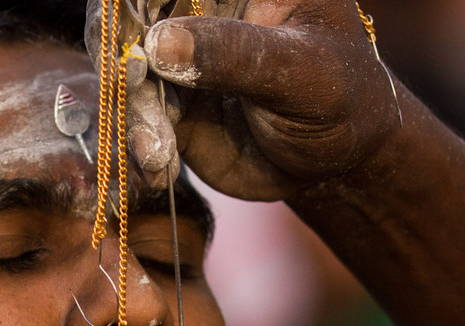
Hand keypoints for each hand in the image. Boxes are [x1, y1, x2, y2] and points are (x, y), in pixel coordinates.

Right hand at [85, 0, 402, 199]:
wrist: (337, 161)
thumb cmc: (340, 98)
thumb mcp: (302, 74)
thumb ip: (236, 55)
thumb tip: (156, 44)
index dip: (132, 5)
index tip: (132, 45)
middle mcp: (198, 9)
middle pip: (128, 17)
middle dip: (124, 64)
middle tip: (137, 102)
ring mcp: (177, 56)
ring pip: (125, 73)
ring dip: (132, 117)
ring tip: (158, 155)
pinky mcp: (167, 103)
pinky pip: (134, 119)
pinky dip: (140, 147)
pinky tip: (160, 170)